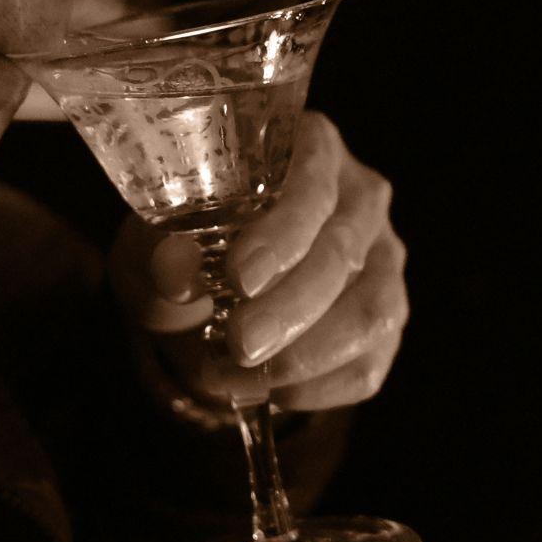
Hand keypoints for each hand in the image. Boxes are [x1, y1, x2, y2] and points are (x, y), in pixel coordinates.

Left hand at [111, 112, 407, 411]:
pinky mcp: (387, 314)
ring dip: (309, 354)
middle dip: (290, 308)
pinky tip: (277, 392)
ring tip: (246, 376)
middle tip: (240, 344)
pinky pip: (373, 359)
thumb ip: (158, 251)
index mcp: (309, 149)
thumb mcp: (153, 239)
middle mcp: (359, 196)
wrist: (206, 289)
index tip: (240, 279)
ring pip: (371, 310)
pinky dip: (324, 386)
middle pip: (341, 251)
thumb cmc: (185, 243)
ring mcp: (383, 257)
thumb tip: (176, 270)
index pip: (309, 186)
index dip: (281, 235)